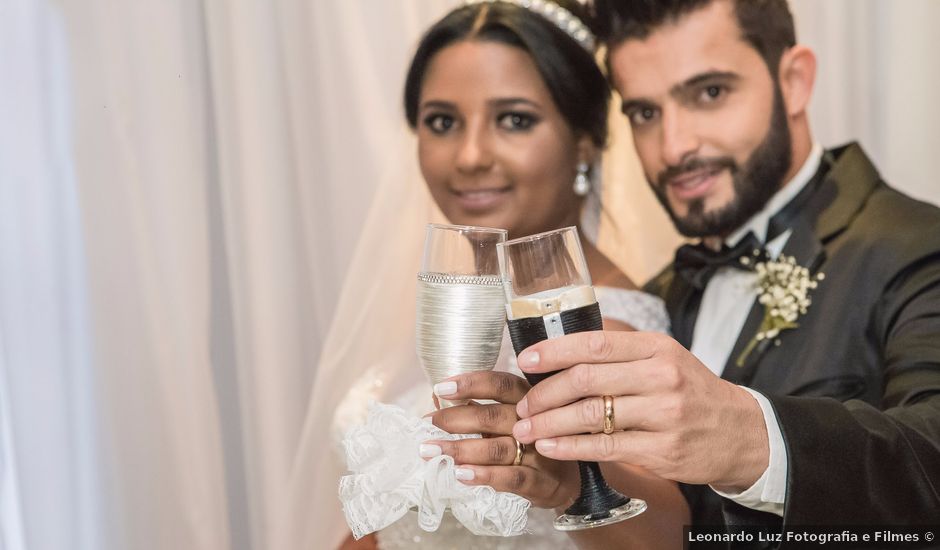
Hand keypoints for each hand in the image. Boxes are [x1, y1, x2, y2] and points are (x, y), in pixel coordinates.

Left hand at [423, 371, 578, 508]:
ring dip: (461, 449)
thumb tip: (436, 401)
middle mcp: (534, 423)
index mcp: (526, 400)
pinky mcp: (541, 482)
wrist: (569, 482)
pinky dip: (485, 476)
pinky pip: (511, 478)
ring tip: (432, 451)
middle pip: (492, 416)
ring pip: (497, 448)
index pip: (500, 384)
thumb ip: (478, 409)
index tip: (440, 387)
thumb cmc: (531, 443)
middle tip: (428, 424)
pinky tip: (461, 474)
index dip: (470, 383)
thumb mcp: (509, 421)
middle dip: (455, 419)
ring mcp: (539, 453)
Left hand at [512, 331, 768, 490]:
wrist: (741, 432)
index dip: (554, 351)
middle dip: (544, 393)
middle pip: (586, 380)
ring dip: (549, 423)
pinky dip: (570, 447)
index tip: (525, 360)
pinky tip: (549, 447)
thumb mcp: (664, 357)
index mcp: (656, 348)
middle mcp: (661, 377)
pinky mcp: (662, 450)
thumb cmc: (690, 391)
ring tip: (525, 430)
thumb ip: (620, 352)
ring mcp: (663, 415)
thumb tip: (562, 346)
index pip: (595, 344)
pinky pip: (605, 446)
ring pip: (591, 415)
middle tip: (522, 405)